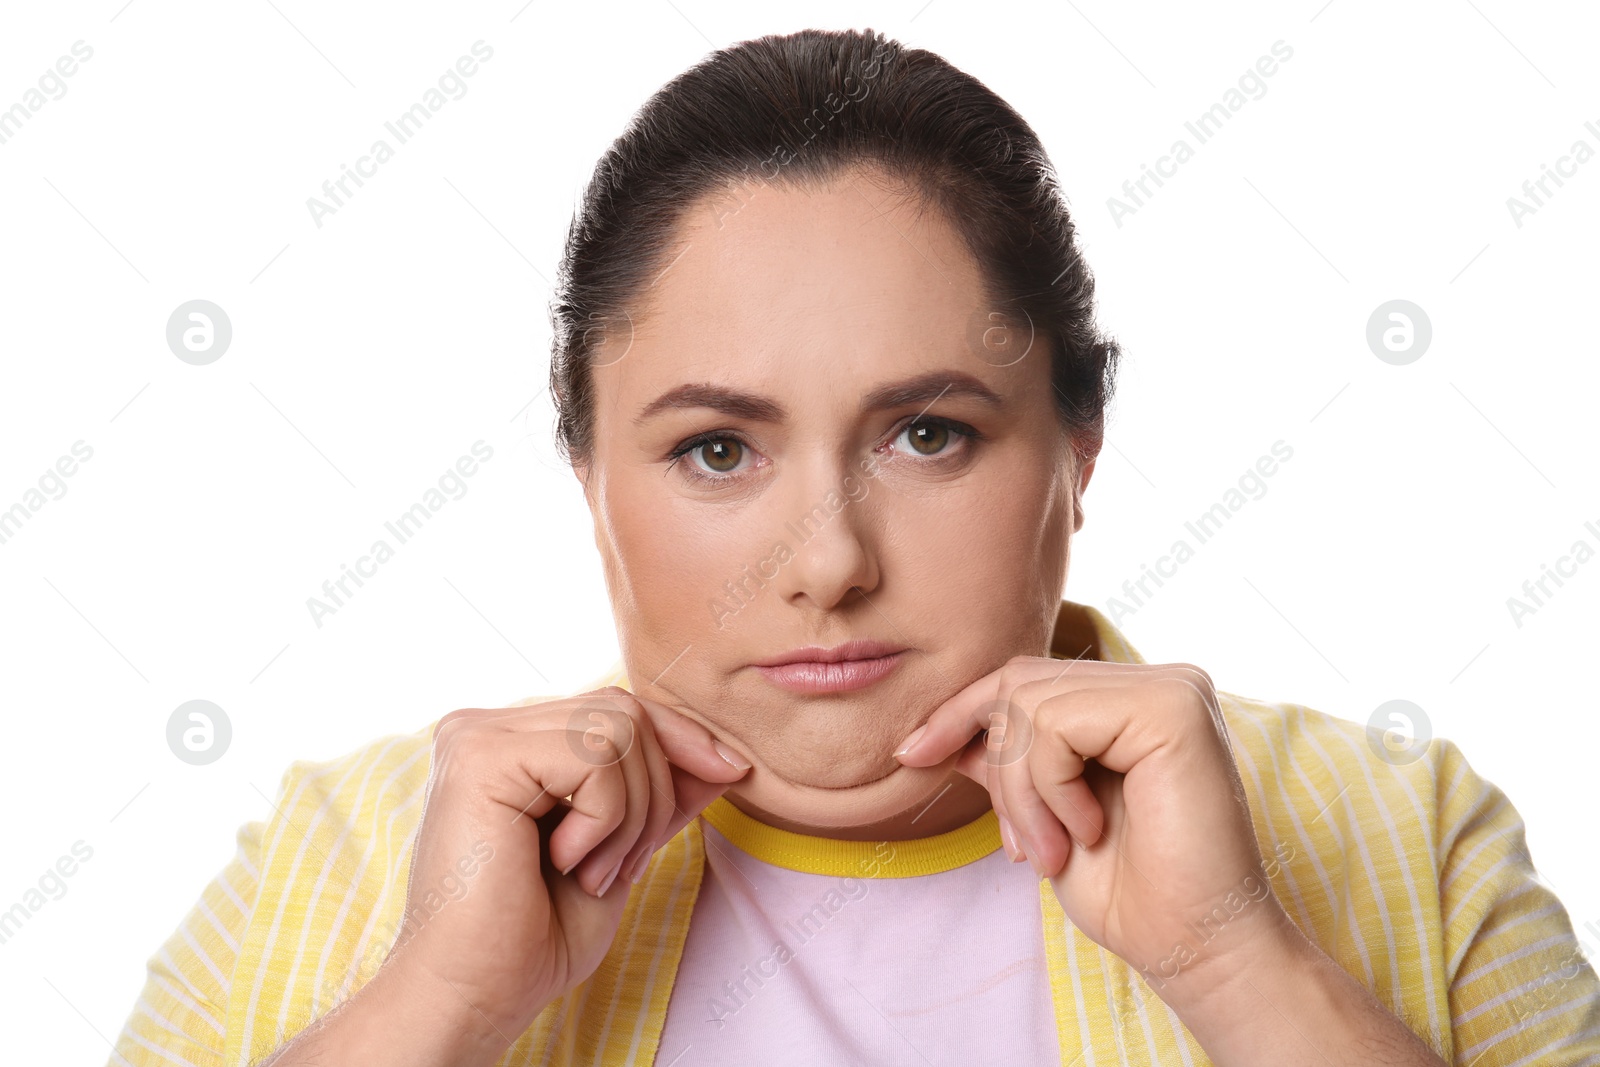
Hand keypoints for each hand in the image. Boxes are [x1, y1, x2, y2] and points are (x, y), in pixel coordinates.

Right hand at [381, 688, 751, 1047]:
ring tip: (591, 872)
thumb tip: (724, 757)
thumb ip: (658, 796)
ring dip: (629, 815)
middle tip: (619, 868)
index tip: (732, 771)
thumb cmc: (534, 939)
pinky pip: (594, 756)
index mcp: (513, 743)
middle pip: (625, 711)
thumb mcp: (619, 852)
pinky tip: (565, 861)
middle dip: (654, 793)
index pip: (619, 710)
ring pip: (618, 729)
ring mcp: (478, 736)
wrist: (475, 996)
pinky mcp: (480, 755)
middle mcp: (488, 727)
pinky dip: (605, 818)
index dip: (682, 738)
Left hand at [893, 658, 1297, 1002]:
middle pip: (1018, 684)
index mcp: (1132, 701)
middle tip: (1023, 847)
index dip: (958, 714)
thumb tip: (941, 734)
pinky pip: (1058, 724)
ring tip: (1051, 851)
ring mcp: (1172, 688)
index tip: (911, 755)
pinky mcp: (1174, 707)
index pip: (1022, 680)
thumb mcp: (1043, 817)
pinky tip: (1088, 830)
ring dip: (1021, 791)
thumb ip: (1007, 765)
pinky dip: (1051, 787)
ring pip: (1028, 703)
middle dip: (997, 769)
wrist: (1193, 947)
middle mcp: (1158, 682)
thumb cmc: (1129, 892)